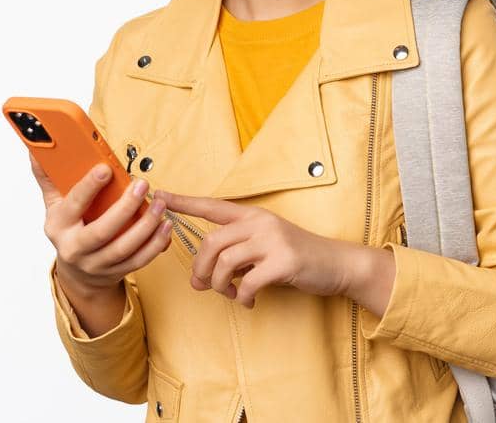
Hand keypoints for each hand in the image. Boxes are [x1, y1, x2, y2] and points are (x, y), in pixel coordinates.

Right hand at [32, 153, 172, 293]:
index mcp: (58, 226)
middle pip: (101, 231)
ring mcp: (96, 263)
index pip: (73, 205)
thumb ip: (50, 177)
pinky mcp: (116, 272)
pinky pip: (139, 260)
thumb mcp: (54, 205)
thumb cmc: (69, 229)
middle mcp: (74, 248)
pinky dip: (155, 243)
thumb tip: (37, 150)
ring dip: (146, 225)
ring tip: (161, 203)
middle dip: (125, 207)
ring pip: (123, 248)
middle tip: (143, 184)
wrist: (76, 271)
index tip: (105, 168)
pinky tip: (166, 225)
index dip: (88, 187)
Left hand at [153, 189, 357, 307]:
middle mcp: (261, 223)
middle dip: (201, 268)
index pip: (212, 206)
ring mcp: (274, 241)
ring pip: (225, 263)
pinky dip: (242, 298)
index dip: (184, 202)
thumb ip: (233, 257)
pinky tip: (249, 301)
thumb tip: (200, 280)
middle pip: (211, 242)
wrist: (336, 264)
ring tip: (230, 294)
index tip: (159, 195)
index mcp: (254, 216)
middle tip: (205, 285)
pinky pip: (247, 283)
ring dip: (220, 285)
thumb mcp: (264, 248)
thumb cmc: (296, 258)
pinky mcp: (284, 262)